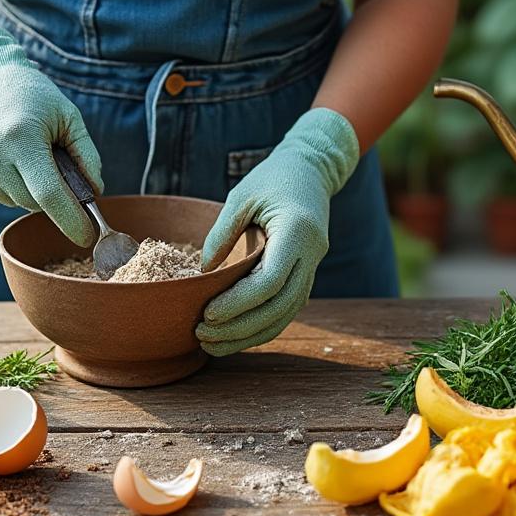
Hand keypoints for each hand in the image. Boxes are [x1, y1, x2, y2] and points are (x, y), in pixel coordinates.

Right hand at [0, 23, 102, 245]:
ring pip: (18, 202)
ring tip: (32, 156)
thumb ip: (86, 157)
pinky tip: (14, 158)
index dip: (70, 220)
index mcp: (21, 138)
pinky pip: (2, 195)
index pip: (49, 194)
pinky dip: (15, 186)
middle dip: (56, 198)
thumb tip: (94, 193)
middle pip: (35, 202)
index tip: (88, 237)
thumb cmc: (36, 98)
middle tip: (62, 172)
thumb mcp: (69, 118)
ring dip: (34, 191)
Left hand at [196, 108, 359, 355]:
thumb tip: (202, 271)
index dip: (239, 303)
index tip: (208, 313)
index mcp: (297, 232)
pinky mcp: (307, 273)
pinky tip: (236, 336)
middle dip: (241, 327)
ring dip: (250, 334)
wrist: (311, 170)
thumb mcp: (242, 195)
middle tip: (203, 335)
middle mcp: (311, 254)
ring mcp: (313, 266)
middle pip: (279, 306)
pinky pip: (288, 309)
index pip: (270, 281)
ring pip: (286, 314)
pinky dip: (263, 327)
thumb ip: (222, 232)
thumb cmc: (273, 177)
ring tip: (213, 345)